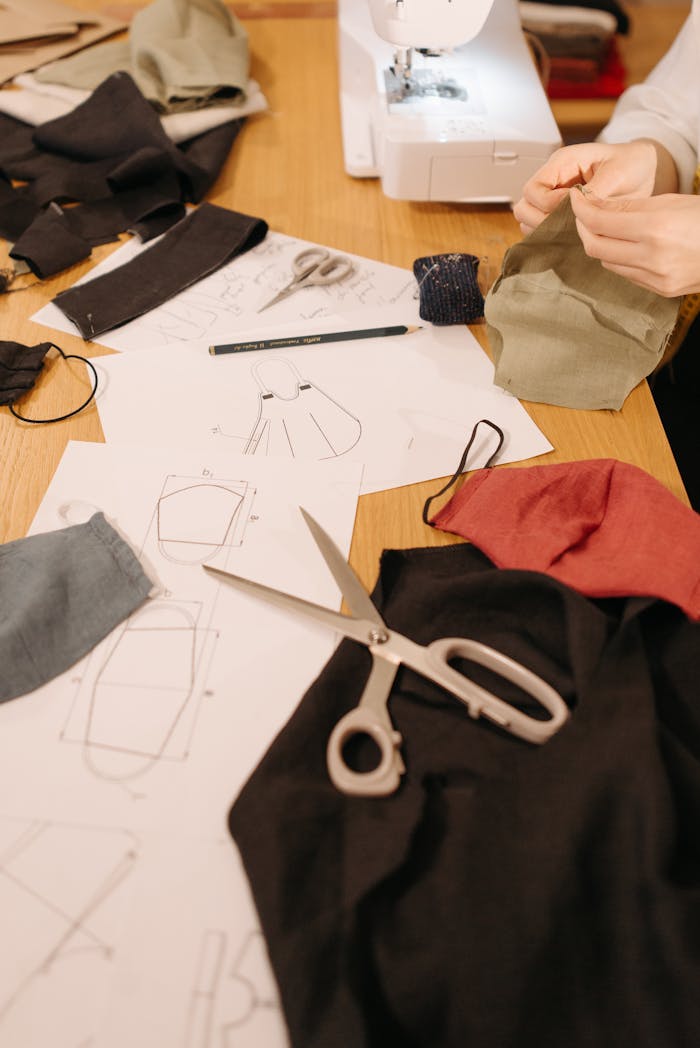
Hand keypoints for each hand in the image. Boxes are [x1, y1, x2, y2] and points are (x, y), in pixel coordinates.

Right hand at [513, 141, 660, 234]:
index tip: (572, 208)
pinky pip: (543, 230)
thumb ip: (597, 189)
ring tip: (571, 231)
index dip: (548, 204)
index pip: (533, 189)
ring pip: (529, 221)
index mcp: (562, 163)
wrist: (644, 172)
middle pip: (524, 207)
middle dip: (541, 220)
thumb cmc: (631, 164)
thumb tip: (579, 209)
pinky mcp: (560, 215)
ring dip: (545, 231)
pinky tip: (572, 237)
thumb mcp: (620, 171)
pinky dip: (552, 237)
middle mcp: (553, 181)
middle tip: (569, 224)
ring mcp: (553, 199)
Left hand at [569, 188, 699, 296]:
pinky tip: (624, 246)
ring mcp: (656, 277)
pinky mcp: (660, 290)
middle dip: (584, 228)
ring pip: (608, 263)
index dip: (581, 209)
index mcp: (655, 227)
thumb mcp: (670, 201)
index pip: (599, 220)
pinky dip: (617, 259)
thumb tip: (593, 204)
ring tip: (604, 228)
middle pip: (595, 246)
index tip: (576, 200)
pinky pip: (626, 274)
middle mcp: (652, 256)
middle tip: (583, 214)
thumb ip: (629, 206)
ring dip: (600, 244)